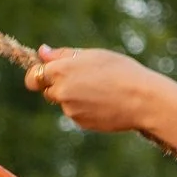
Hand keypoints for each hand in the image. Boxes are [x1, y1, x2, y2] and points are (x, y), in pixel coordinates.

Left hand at [23, 44, 176, 155]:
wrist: (142, 100)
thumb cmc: (121, 71)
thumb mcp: (92, 55)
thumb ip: (63, 55)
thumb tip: (42, 52)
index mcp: (61, 70)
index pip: (33, 76)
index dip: (37, 75)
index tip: (45, 74)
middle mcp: (61, 92)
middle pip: (48, 91)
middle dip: (59, 86)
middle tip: (83, 80)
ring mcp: (70, 110)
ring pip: (65, 103)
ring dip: (75, 97)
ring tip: (101, 90)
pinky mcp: (81, 123)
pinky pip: (77, 114)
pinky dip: (86, 109)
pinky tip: (104, 103)